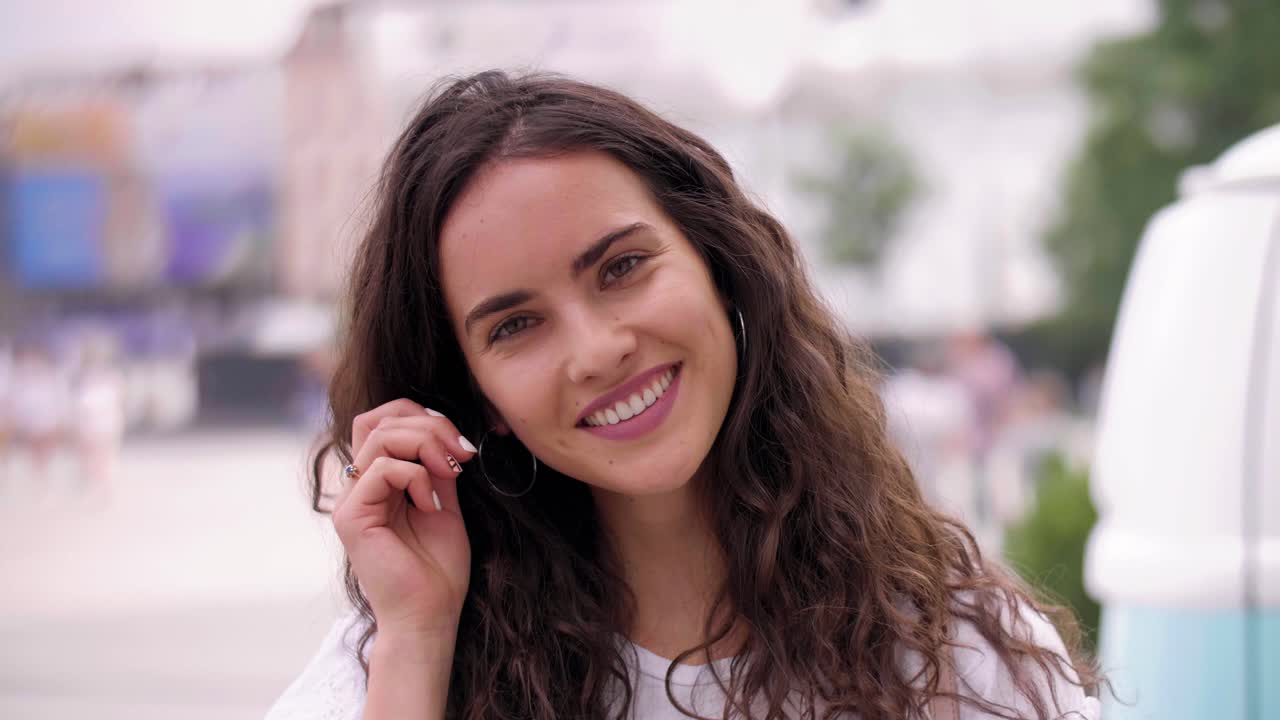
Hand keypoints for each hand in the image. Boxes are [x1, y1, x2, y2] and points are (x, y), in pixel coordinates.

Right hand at [332, 399, 476, 637]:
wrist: (430, 614)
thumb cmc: (438, 569)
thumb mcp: (444, 501)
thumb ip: (436, 466)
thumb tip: (442, 432)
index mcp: (378, 481)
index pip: (383, 420)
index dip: (422, 417)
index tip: (461, 444)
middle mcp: (358, 486)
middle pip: (378, 419)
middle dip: (429, 425)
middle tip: (462, 453)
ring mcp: (350, 501)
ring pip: (380, 436)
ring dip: (426, 446)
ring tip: (450, 474)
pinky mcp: (351, 517)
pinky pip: (380, 469)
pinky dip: (416, 478)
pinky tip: (431, 506)